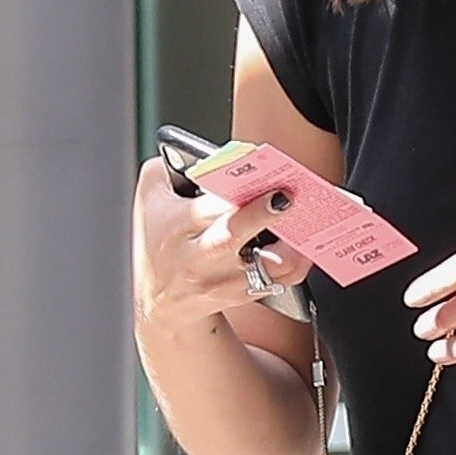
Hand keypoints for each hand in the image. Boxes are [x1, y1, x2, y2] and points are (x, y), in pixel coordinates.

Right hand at [132, 157, 309, 334]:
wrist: (162, 303)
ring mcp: (222, 281)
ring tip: (307, 221)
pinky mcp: (244, 295)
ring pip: (266, 267)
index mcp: (175, 228)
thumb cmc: (157, 241)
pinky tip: (307, 242)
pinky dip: (298, 262)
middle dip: (260, 216)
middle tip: (287, 196)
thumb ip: (166, 169)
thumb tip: (198, 152)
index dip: (229, 194)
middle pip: (230, 238)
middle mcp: (197, 259)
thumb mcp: (148, 200)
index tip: (253, 180)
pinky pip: (281, 281)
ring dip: (292, 244)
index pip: (205, 210)